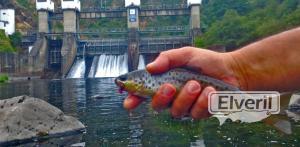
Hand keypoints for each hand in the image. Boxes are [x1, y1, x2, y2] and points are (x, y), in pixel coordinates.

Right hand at [123, 47, 240, 118]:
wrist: (230, 69)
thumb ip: (166, 58)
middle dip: (161, 97)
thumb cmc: (205, 61)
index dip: (134, 98)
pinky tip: (210, 91)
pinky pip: (196, 113)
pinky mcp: (199, 113)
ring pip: (176, 111)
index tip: (128, 102)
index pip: (144, 93)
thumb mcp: (184, 54)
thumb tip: (149, 68)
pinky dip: (203, 101)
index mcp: (164, 82)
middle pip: (157, 106)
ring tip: (197, 84)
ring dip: (186, 97)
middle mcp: (172, 97)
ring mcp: (185, 106)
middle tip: (170, 86)